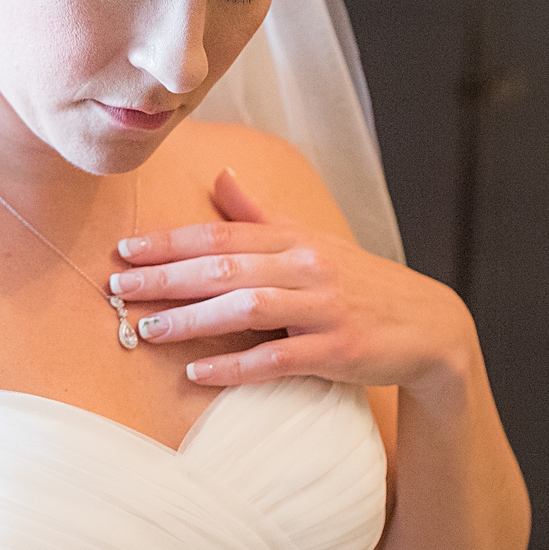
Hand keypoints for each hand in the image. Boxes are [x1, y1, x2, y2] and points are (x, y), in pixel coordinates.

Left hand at [108, 168, 477, 396]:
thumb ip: (262, 215)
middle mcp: (307, 266)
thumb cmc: (359, 283)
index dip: (170, 241)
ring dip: (193, 319)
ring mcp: (324, 308)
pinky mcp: (338, 351)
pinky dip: (236, 366)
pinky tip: (199, 372)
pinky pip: (278, 358)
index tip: (125, 250)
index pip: (222, 233)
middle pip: (226, 266)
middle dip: (167, 276)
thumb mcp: (313, 241)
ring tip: (148, 330)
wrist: (430, 325)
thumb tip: (221, 177)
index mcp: (294, 239)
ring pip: (247, 307)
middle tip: (118, 288)